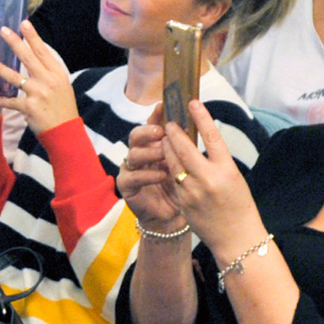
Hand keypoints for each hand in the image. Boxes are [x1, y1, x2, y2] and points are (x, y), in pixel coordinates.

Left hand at [0, 22, 78, 132]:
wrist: (65, 133)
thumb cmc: (63, 108)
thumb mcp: (62, 86)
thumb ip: (49, 73)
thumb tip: (38, 56)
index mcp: (57, 74)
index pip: (43, 51)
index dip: (32, 37)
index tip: (24, 23)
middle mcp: (48, 81)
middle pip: (28, 58)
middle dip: (14, 42)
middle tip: (2, 30)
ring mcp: (38, 94)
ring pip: (14, 77)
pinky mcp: (29, 107)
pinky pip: (10, 101)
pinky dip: (1, 99)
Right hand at [118, 110, 184, 230]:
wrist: (173, 218)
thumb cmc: (181, 188)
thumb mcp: (187, 165)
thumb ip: (186, 146)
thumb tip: (196, 120)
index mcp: (154, 145)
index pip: (152, 125)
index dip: (156, 115)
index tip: (164, 106)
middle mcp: (140, 154)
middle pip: (136, 135)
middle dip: (148, 131)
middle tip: (161, 131)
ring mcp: (131, 169)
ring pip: (133, 154)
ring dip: (150, 152)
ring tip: (164, 154)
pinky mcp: (127, 186)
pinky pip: (132, 177)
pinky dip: (147, 175)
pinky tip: (161, 175)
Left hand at [162, 101, 262, 254]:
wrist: (237, 238)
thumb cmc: (240, 205)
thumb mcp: (235, 177)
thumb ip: (218, 160)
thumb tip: (201, 140)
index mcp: (227, 170)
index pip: (212, 136)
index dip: (201, 117)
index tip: (192, 102)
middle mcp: (209, 179)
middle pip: (185, 148)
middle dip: (174, 132)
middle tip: (169, 122)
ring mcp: (193, 192)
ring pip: (173, 163)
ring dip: (167, 148)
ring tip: (164, 139)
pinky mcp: (183, 203)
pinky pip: (172, 180)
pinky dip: (169, 168)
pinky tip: (166, 161)